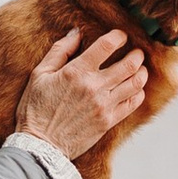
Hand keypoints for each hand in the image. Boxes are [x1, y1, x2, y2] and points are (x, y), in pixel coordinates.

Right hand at [14, 25, 145, 161]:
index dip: (119, 36)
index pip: (107, 45)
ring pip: (136, 83)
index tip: (121, 36)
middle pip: (129, 63)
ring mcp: (104, 105)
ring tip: (139, 68)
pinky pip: (133, 103)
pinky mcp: (108, 121)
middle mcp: (94, 87)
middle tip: (136, 52)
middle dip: (137, 54)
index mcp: (76, 71)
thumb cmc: (36, 109)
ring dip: (141, 72)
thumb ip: (59, 51)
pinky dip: (139, 93)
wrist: (40, 145)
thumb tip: (76, 32)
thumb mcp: (39, 75)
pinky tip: (135, 89)